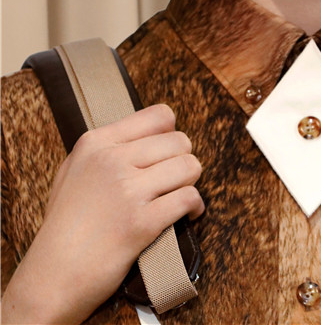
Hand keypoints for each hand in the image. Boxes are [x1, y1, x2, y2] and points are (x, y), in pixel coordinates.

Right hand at [1, 104, 203, 324]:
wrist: (51, 277)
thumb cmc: (65, 226)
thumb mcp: (74, 170)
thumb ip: (106, 148)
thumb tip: (147, 133)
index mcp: (96, 143)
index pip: (158, 116)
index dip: (171, 133)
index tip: (168, 151)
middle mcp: (112, 160)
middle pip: (179, 141)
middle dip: (183, 160)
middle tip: (175, 179)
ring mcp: (127, 190)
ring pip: (188, 166)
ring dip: (191, 182)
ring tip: (182, 194)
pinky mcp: (142, 222)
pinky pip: (188, 198)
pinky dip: (195, 207)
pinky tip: (188, 214)